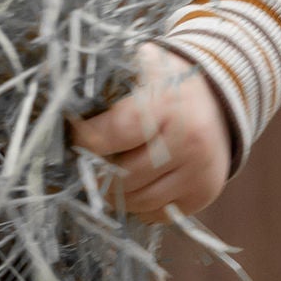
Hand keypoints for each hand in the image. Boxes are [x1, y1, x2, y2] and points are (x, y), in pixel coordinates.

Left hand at [72, 40, 231, 220]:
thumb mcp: (139, 66)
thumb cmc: (165, 83)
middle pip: (123, 177)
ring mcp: (200, 171)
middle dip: (99, 174)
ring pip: (139, 201)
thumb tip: (61, 101)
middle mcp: (189, 141)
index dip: (85, 141)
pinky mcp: (205, 192)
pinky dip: (141, 206)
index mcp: (166, 105)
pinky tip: (138, 184)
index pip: (110, 136)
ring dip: (117, 194)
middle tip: (89, 164)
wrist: (219, 97)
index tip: (76, 137)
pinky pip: (159, 214)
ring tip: (110, 175)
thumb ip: (105, 82)